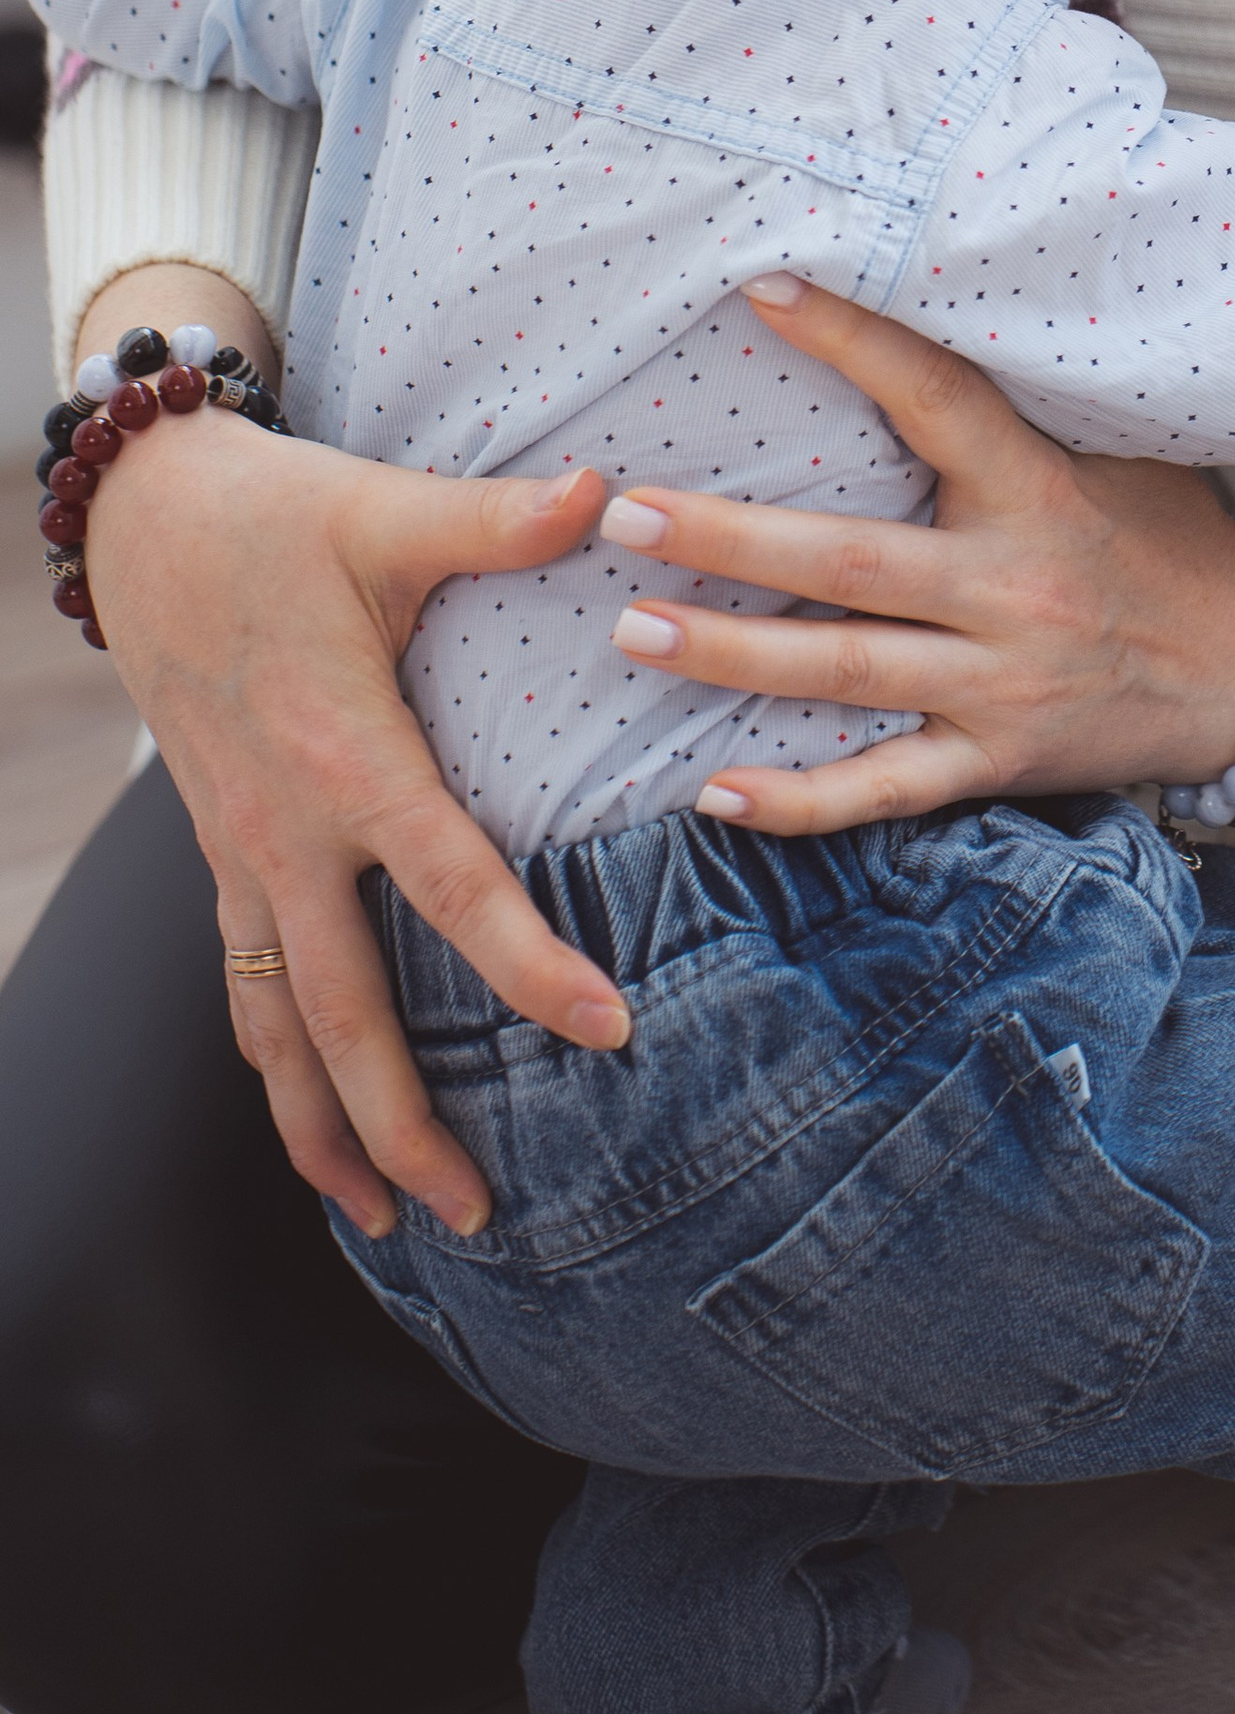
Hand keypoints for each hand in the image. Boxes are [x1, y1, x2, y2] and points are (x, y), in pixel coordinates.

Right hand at [74, 273, 627, 1239]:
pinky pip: (247, 990)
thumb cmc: (277, 514)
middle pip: (346, 1013)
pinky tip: (315, 1123)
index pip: (454, 885)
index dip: (531, 964)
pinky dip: (280, 1069)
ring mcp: (244, 857)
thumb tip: (609, 490)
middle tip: (479, 1215)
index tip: (608, 1031)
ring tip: (387, 1224)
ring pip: (279, 1028)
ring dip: (326, 1130)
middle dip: (406, 1122)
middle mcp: (287, 833)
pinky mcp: (224, 856)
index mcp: (346, 759)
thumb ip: (499, 520)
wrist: (146, 519)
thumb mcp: (388, 511)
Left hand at [603, 280, 1234, 836]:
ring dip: (731, 656)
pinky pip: (884, 788)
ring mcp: (1002, 684)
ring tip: (630, 628)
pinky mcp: (998, 761)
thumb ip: (1016, 411)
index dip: (853, 343)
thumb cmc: (1168, 542)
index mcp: (1039, 490)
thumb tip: (915, 313)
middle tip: (627, 510)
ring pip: (846, 673)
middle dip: (732, 539)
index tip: (763, 291)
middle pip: (852, 563)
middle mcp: (1015, 588)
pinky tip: (713, 791)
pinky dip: (800, 800)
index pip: (937, 400)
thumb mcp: (1115, 454)